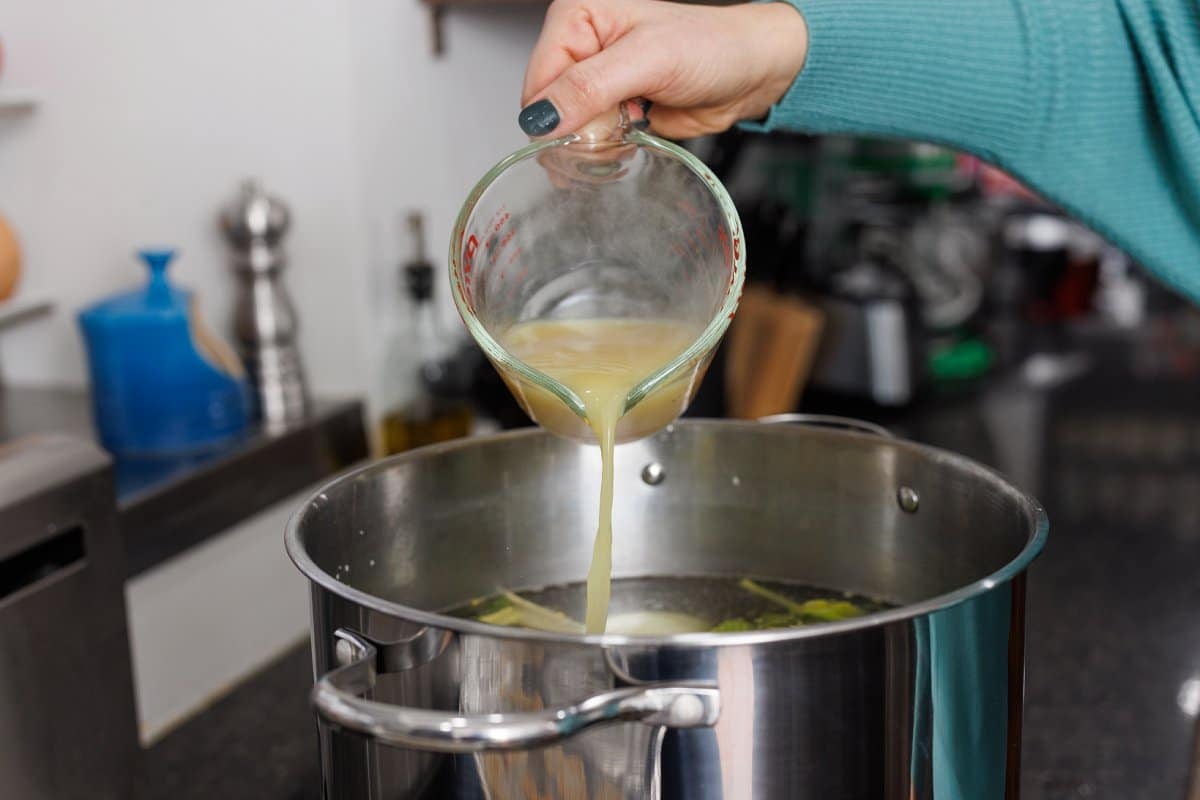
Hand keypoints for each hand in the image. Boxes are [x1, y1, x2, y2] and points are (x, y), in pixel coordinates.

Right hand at [519, 0, 808, 140]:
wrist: (751, 72)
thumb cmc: (712, 47)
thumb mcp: (648, 59)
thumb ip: (590, 86)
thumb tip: (541, 116)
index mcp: (577, 17)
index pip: (538, 79)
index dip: (554, 114)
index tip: (585, 135)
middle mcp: (582, 48)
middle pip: (548, 110)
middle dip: (575, 132)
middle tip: (611, 135)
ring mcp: (596, 82)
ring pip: (567, 131)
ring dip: (592, 145)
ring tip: (628, 131)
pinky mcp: (612, 110)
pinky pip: (590, 143)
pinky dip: (606, 151)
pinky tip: (631, 138)